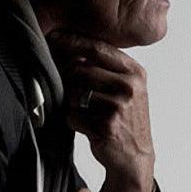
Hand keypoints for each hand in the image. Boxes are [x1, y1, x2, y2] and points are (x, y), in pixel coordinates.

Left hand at [46, 30, 155, 191]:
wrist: (136, 156)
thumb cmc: (126, 118)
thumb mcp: (127, 88)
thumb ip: (106, 68)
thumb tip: (72, 48)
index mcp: (135, 72)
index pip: (99, 48)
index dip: (73, 41)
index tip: (54, 36)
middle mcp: (130, 85)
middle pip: (81, 69)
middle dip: (70, 80)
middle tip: (75, 92)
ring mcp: (119, 105)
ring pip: (74, 92)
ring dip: (72, 103)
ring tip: (88, 112)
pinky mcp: (106, 125)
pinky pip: (73, 115)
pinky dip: (74, 121)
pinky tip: (88, 126)